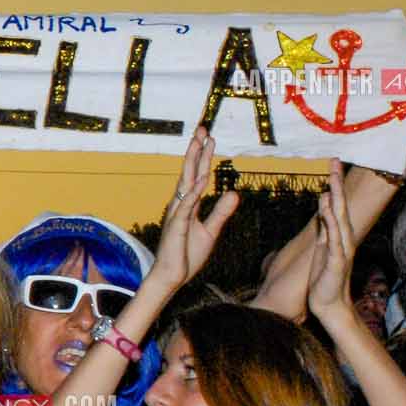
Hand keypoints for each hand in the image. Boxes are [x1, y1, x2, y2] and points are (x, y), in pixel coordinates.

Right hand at [148, 128, 239, 290]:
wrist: (172, 276)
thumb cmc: (187, 255)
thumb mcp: (210, 231)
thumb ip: (221, 212)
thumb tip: (234, 193)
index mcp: (188, 204)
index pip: (197, 175)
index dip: (203, 157)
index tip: (209, 138)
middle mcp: (180, 204)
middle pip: (190, 172)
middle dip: (196, 150)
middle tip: (202, 129)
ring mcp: (177, 213)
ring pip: (186, 182)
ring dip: (194, 163)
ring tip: (200, 144)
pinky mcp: (176, 226)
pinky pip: (187, 206)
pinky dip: (194, 192)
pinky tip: (203, 179)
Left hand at [306, 161, 355, 327]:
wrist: (330, 304)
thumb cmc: (324, 276)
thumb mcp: (322, 246)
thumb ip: (324, 226)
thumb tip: (324, 203)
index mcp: (338, 234)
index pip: (336, 203)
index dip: (335, 183)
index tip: (333, 163)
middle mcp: (343, 238)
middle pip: (340, 205)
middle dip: (337, 183)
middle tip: (334, 161)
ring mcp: (341, 249)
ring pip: (338, 219)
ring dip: (335, 199)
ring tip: (331, 180)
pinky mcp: (335, 262)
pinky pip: (333, 240)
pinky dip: (330, 224)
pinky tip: (326, 211)